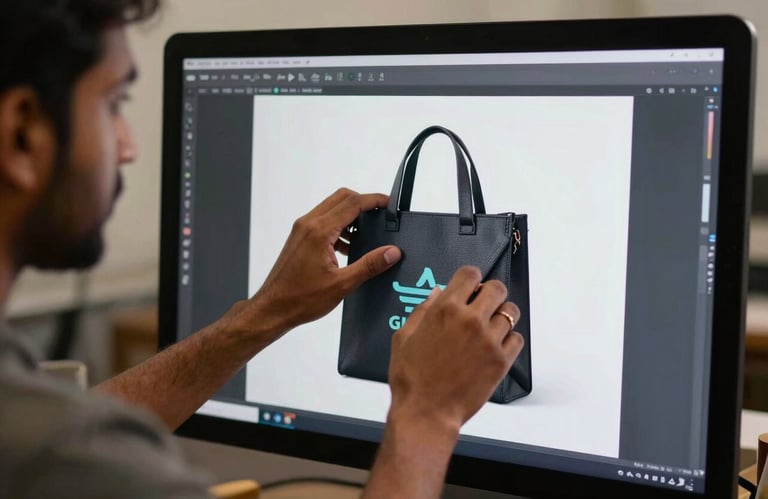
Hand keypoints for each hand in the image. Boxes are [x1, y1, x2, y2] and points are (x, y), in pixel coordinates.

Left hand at [240, 188, 401, 337]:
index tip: (389, 204)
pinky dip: (339, 226)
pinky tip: (349, 247)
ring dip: (351, 216)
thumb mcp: (342, 284)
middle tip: (381, 216)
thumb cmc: (300, 298)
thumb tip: (392, 252)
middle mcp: (308, 224)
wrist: (272, 308)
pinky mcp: (300, 238)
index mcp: (319, 231)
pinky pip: (324, 222)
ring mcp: (302, 230)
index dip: (374, 200)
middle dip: (363, 203)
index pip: (352, 203)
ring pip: (332, 208)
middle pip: (342, 198)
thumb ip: (369, 265)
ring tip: (367, 234)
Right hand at [387, 266, 523, 432]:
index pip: (470, 274)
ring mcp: (489, 340)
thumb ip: (422, 311)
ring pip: (511, 312)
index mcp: (445, 309)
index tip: (470, 286)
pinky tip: (496, 346)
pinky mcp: (501, 361)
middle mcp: (471, 320)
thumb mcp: (404, 337)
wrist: (426, 412)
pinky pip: (517, 338)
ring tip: (491, 327)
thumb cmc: (411, 378)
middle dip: (490, 293)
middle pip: (497, 288)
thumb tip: (438, 293)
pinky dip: (509, 339)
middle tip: (483, 304)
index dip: (471, 278)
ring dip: (502, 315)